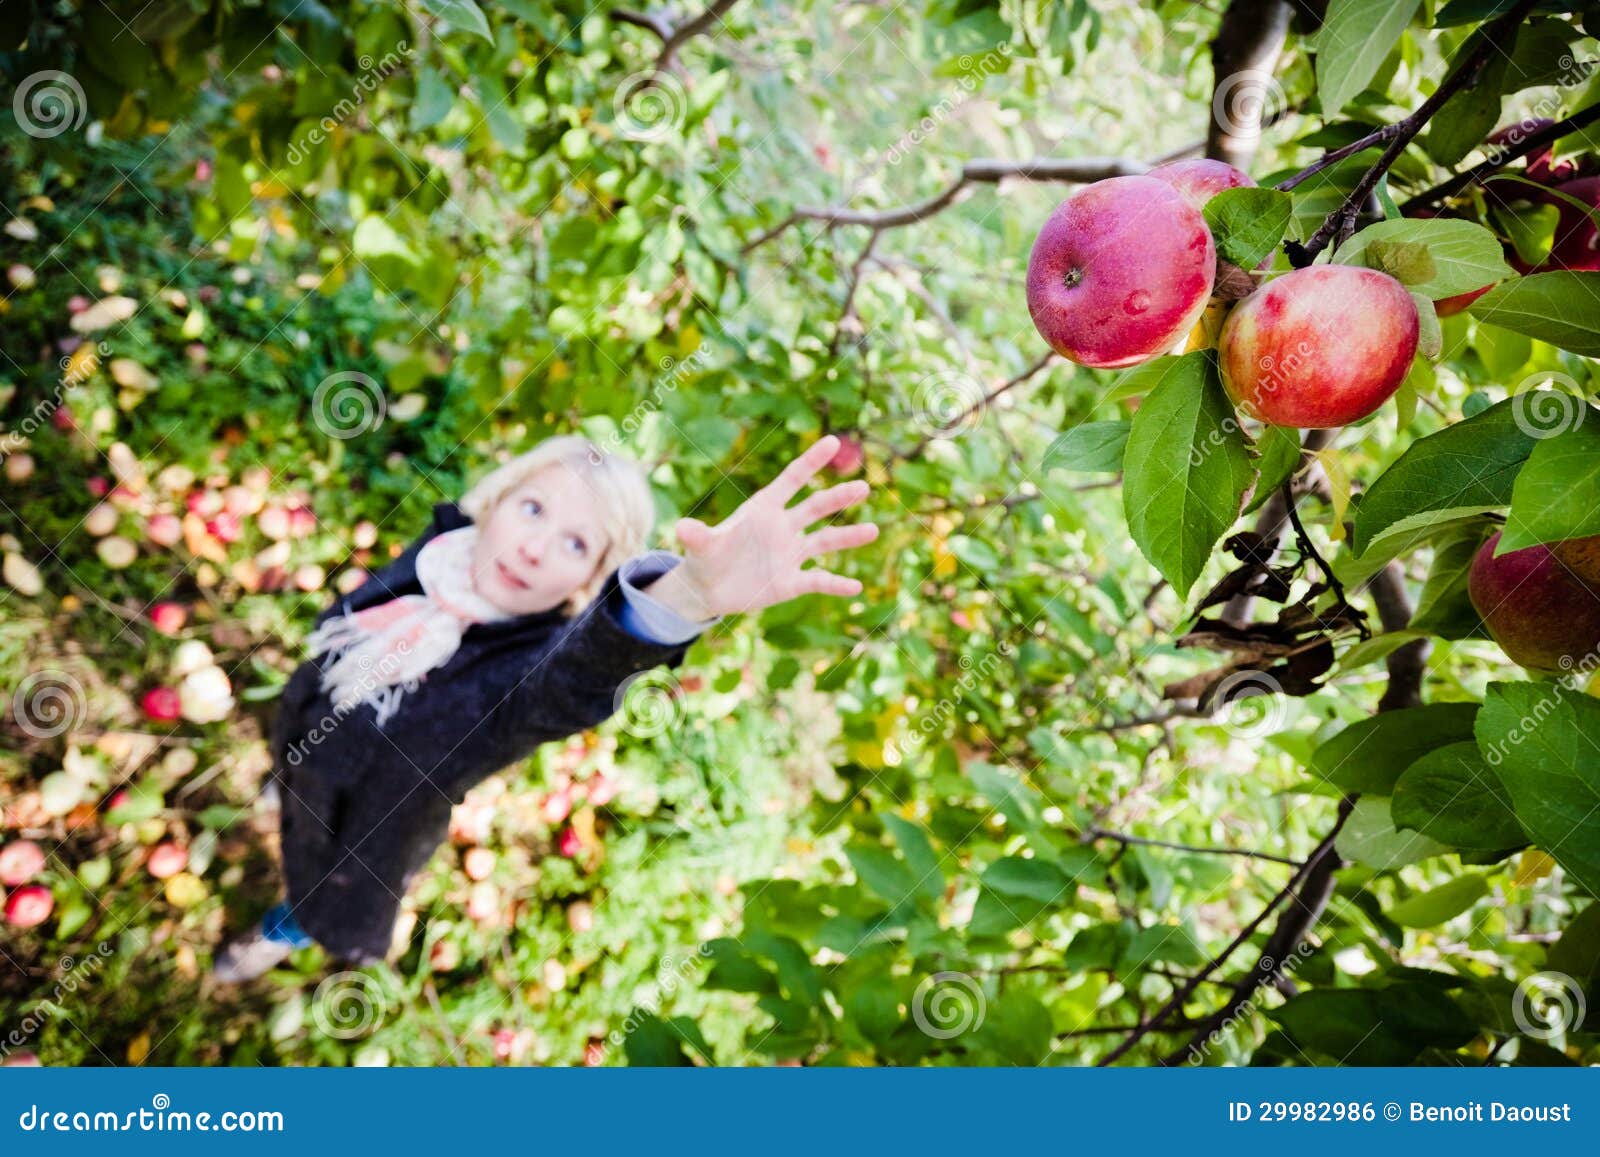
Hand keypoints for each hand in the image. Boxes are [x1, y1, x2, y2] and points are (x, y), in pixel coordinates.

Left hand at [642, 435, 878, 619]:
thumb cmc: (705, 557)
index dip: (810, 462)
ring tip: (873, 530)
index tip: (833, 442)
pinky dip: (836, 584)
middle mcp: (783, 527)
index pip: (790, 480)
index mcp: (763, 509)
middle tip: (863, 486)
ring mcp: (790, 554)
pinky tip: (856, 587)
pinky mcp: (792, 581)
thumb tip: (682, 527)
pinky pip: (818, 580)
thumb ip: (697, 536)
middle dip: (838, 497)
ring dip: (849, 537)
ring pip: (825, 541)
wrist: (709, 588)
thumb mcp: (700, 547)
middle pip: (815, 508)